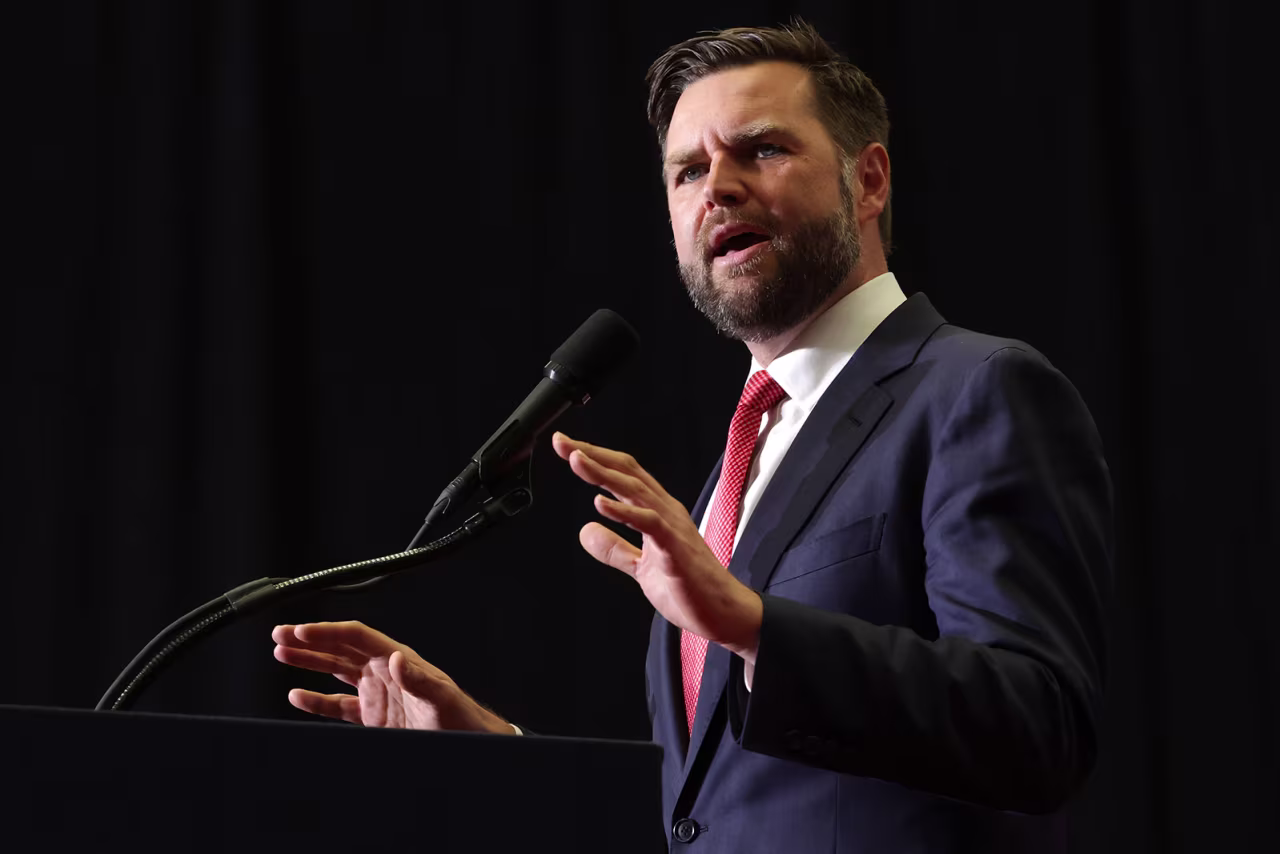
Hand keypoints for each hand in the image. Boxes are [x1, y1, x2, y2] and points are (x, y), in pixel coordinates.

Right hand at [272, 621, 512, 733]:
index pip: (356, 637)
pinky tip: (298, 695)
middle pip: (339, 648)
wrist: (466, 741)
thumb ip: (416, 678)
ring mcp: (376, 692)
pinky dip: (317, 700)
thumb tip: (394, 658)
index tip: (301, 631)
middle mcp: (382, 671)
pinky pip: (338, 704)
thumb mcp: (439, 696)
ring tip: (280, 653)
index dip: (328, 632)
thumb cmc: (458, 716)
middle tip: (280, 634)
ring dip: (308, 662)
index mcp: (396, 659)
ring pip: (334, 670)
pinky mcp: (373, 715)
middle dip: (309, 641)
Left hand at [552, 431, 762, 661]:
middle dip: (594, 455)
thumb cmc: (690, 588)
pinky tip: (600, 504)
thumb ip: (615, 549)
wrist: (724, 613)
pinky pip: (649, 523)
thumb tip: (585, 531)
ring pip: (636, 490)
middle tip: (562, 442)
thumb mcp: (641, 568)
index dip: (595, 458)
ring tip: (576, 460)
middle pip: (627, 472)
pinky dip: (624, 512)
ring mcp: (672, 527)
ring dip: (604, 474)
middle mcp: (665, 511)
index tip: (565, 446)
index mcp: (657, 512)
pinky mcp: (675, 548)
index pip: (624, 475)